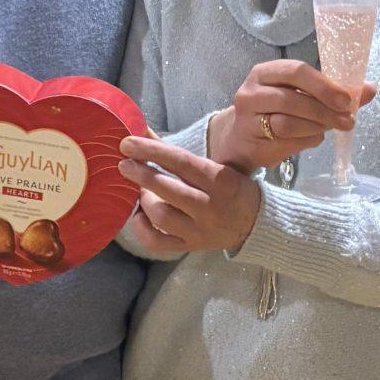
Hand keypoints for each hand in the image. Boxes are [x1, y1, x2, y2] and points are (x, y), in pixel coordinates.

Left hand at [119, 137, 263, 251]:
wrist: (255, 223)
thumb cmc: (230, 188)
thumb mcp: (213, 166)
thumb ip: (176, 153)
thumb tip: (142, 132)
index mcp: (219, 180)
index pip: (181, 162)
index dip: (152, 151)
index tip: (128, 143)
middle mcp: (210, 207)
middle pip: (169, 190)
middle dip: (142, 175)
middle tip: (124, 165)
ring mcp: (200, 231)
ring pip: (162, 217)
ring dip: (144, 201)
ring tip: (141, 192)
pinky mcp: (191, 247)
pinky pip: (158, 243)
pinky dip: (141, 229)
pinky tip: (138, 216)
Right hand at [208, 58, 373, 172]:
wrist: (243, 140)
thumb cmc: (276, 113)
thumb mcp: (302, 96)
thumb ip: (334, 92)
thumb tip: (370, 89)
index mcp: (266, 72)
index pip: (297, 70)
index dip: (324, 85)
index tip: (347, 100)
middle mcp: (252, 90)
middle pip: (292, 97)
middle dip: (324, 109)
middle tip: (347, 119)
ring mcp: (248, 117)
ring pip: (288, 122)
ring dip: (317, 126)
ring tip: (332, 128)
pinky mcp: (251, 141)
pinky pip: (285, 140)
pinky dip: (306, 139)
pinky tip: (313, 137)